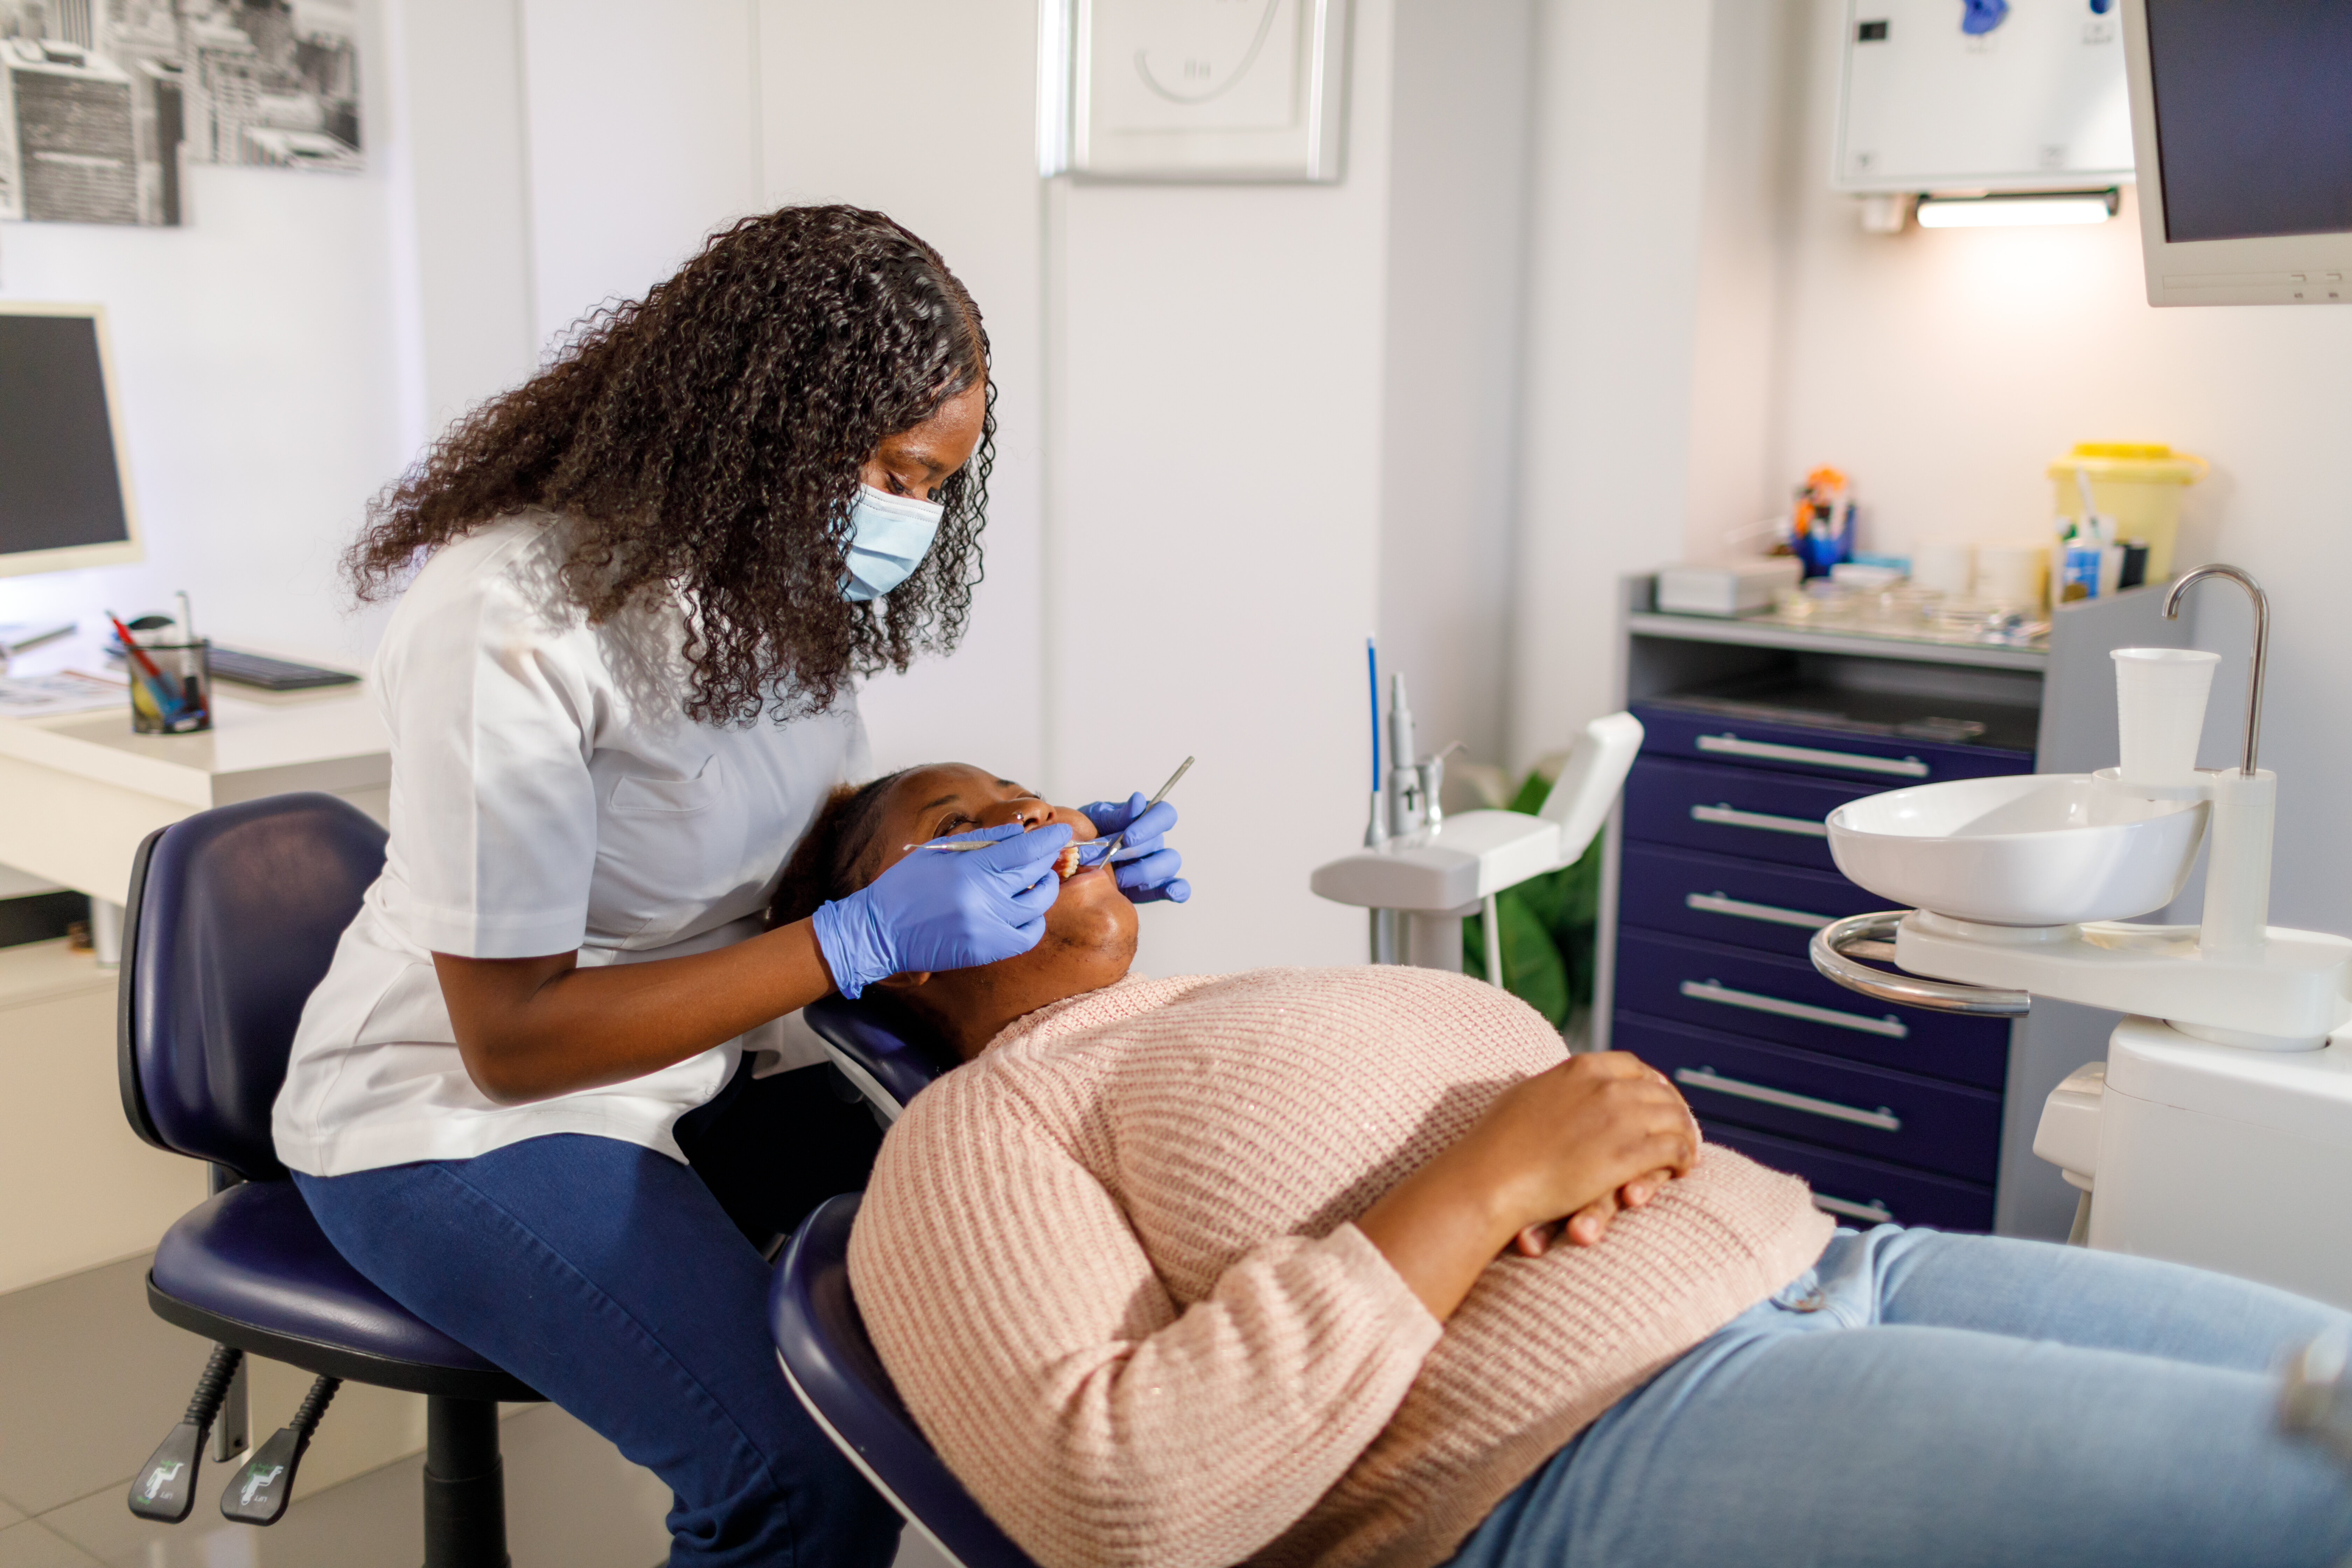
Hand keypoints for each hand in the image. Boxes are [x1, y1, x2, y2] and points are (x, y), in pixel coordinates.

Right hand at [810, 821, 1070, 997]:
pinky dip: (1034, 920)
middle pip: (1035, 873)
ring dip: (1045, 887)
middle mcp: (983, 900)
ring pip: (1038, 905)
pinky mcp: (987, 951)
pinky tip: (1025, 909)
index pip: (1025, 850)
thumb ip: (982, 840)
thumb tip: (1018, 832)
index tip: (1062, 830)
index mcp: (970, 870)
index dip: (1049, 838)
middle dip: (1048, 858)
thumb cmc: (907, 887)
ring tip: (1038, 878)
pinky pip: (1028, 935)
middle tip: (1049, 850)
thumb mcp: (939, 852)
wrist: (880, 931)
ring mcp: (988, 929)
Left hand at [1079, 793, 1188, 903]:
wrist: (1074, 863)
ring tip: (1118, 879)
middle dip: (1128, 852)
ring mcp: (1157, 865)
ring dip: (1143, 872)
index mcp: (1142, 820)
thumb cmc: (1087, 835)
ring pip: (1169, 864)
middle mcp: (1153, 841)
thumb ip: (1116, 814)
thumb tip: (1138, 801)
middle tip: (1103, 859)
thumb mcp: (1095, 820)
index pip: (1163, 813)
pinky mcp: (1154, 888)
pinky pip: (1179, 888)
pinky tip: (1171, 892)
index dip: (1150, 825)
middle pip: (1157, 843)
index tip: (1128, 837)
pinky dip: (1178, 889)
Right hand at [1355, 1052, 1699, 1320]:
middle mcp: (1605, 1086)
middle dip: (1674, 1111)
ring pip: (1674, 1118)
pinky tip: (1683, 1169)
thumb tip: (1553, 1088)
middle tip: (1680, 1131)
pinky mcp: (1628, 1153)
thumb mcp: (1525, 1097)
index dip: (1651, 1084)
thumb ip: (1550, 1088)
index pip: (1632, 1066)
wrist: (1490, 1178)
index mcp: (1579, 1068)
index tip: (1656, 1101)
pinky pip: (1674, 1149)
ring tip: (1686, 1153)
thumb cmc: (1495, 1144)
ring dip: (1685, 1135)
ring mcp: (1619, 1118)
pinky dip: (1684, 1157)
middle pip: (1659, 1091)